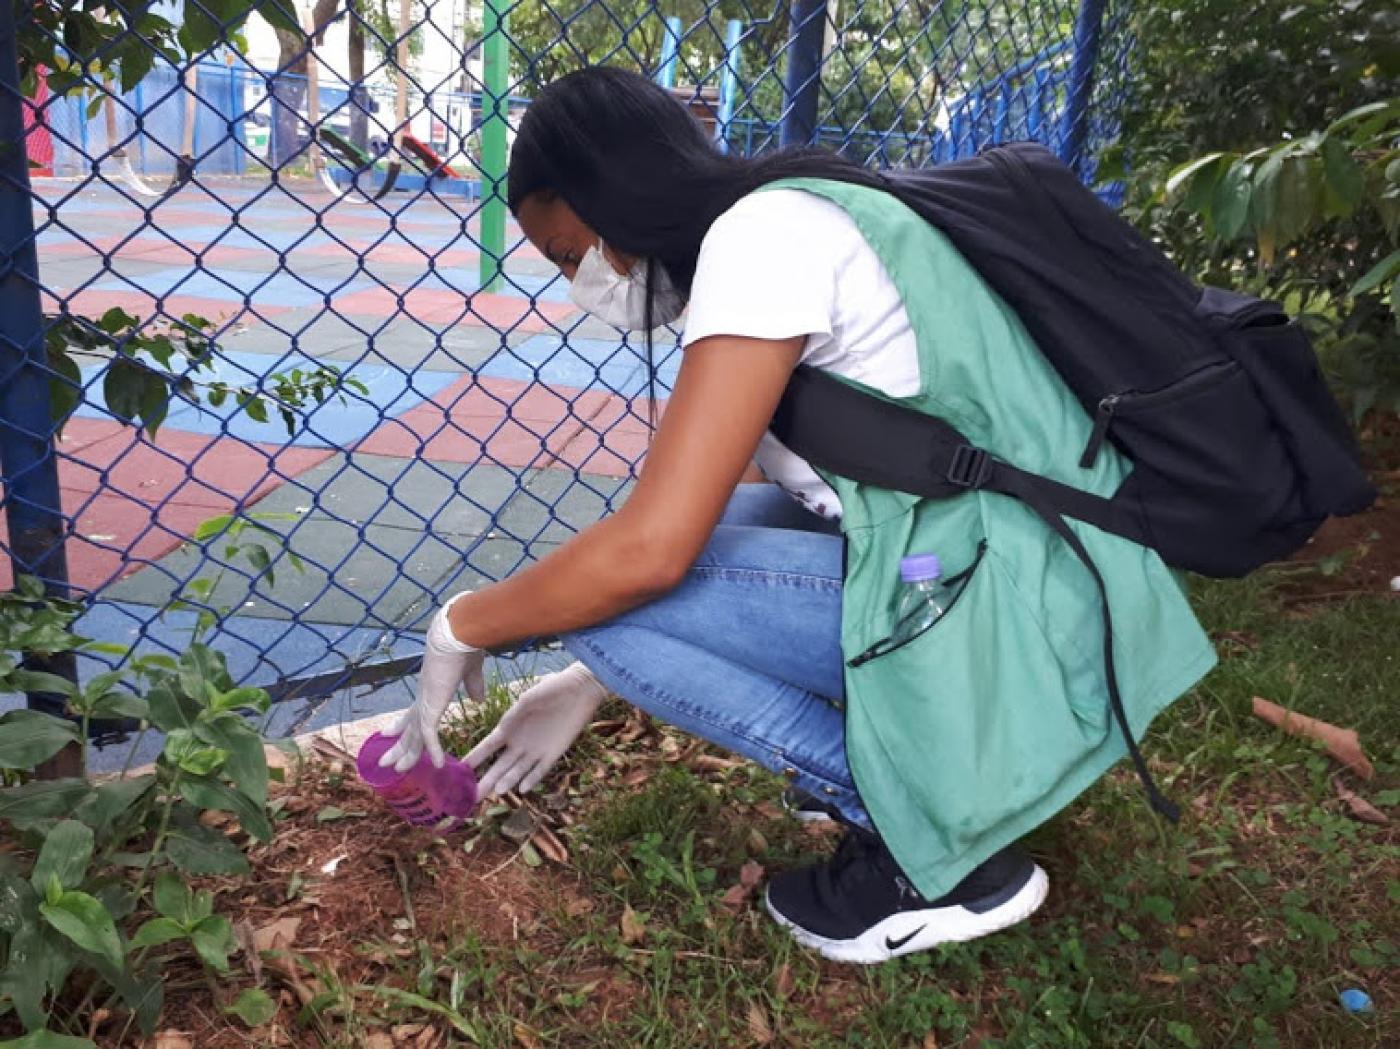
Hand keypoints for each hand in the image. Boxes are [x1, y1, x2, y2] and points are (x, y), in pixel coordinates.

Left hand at [380, 593, 485, 772]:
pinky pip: (430, 734)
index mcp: (431, 687)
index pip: (414, 712)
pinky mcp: (433, 704)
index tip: (390, 734)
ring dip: (406, 753)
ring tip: (396, 770)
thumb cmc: (466, 645)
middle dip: (399, 746)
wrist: (459, 632)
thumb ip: (474, 686)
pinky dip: (433, 750)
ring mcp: (427, 700)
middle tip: (386, 762)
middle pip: (409, 727)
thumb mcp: (472, 671)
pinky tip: (438, 764)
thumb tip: (478, 700)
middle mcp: (425, 696)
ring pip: (414, 734)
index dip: (402, 725)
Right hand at [466, 662, 607, 795]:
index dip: (475, 757)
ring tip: (496, 792)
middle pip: (500, 765)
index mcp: (509, 727)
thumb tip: (500, 729)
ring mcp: (536, 750)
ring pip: (518, 771)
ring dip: (507, 781)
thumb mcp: (527, 700)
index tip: (461, 769)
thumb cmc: (550, 689)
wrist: (579, 690)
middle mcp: (520, 742)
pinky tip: (522, 789)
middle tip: (474, 796)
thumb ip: (513, 717)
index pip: (487, 747)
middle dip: (487, 779)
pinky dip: (531, 779)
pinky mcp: (554, 753)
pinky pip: (540, 770)